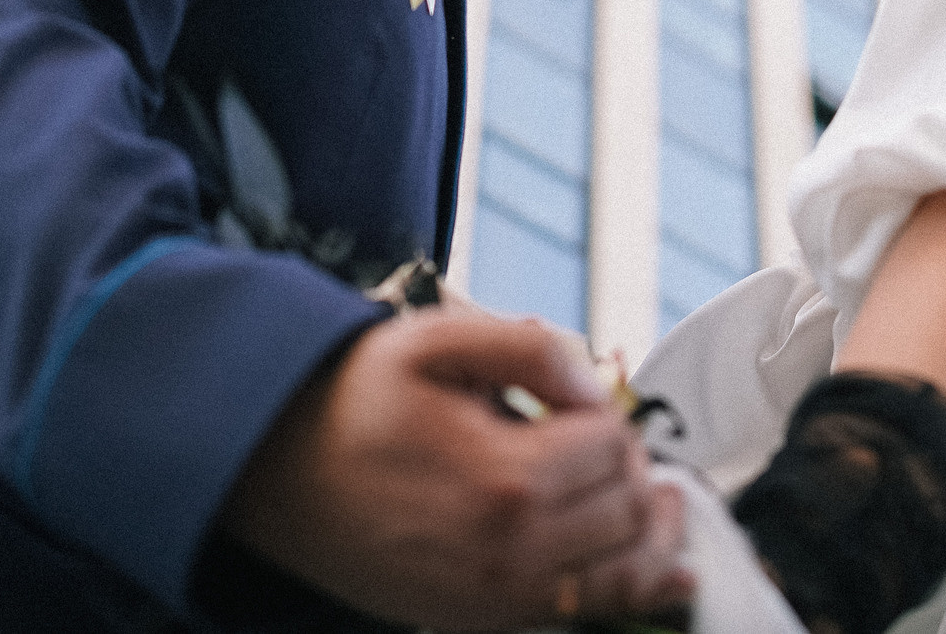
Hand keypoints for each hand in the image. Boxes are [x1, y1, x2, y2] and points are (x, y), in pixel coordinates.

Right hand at [222, 309, 691, 628]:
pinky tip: (669, 569)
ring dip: (651, 530)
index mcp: (504, 479)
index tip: (576, 404)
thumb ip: (535, 350)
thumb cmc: (355, 402)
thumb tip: (599, 387)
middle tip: (605, 441)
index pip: (613, 446)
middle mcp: (509, 554)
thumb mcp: (437, 340)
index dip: (607, 414)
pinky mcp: (481, 621)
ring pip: (624, 571)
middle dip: (632, 467)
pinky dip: (637, 590)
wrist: (276, 470)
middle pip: (628, 508)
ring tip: (661, 499)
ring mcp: (497, 600)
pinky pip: (586, 615)